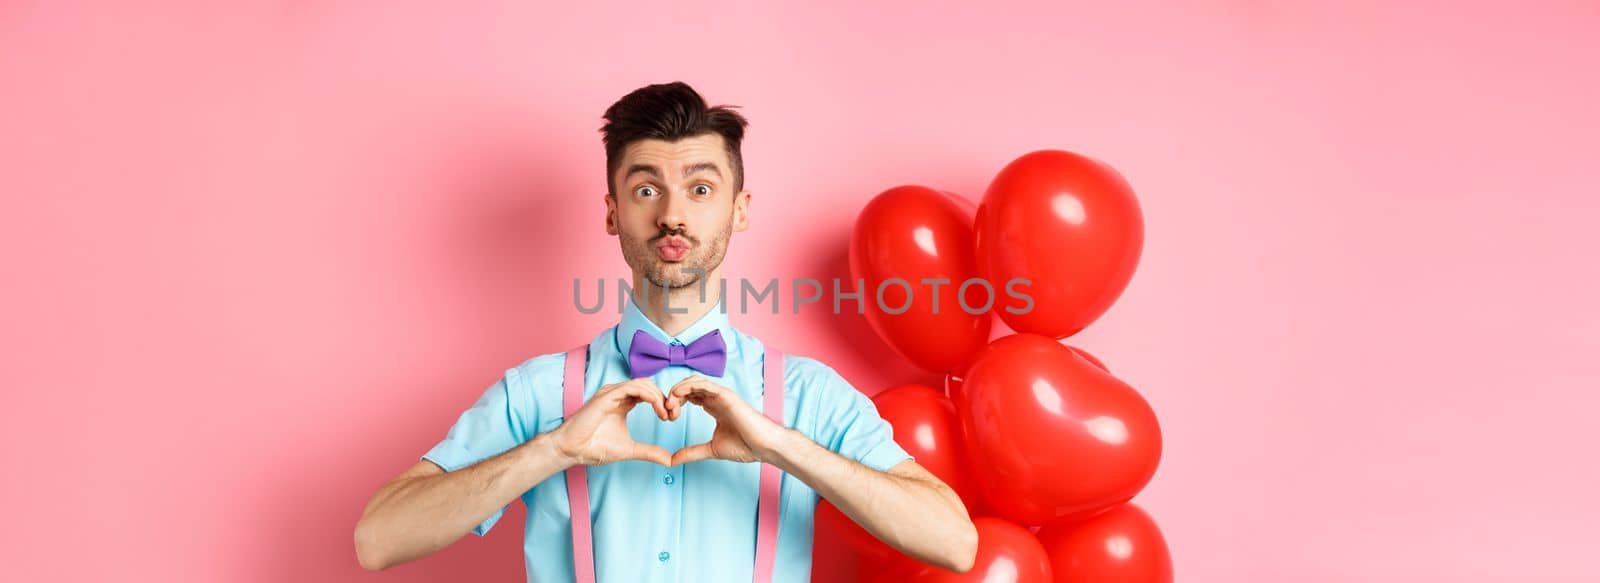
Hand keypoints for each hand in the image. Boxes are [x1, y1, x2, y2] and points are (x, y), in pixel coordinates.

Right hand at [552, 379, 672, 466]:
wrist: (572, 450)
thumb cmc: (594, 447)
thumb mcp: (629, 449)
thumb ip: (649, 452)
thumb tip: (669, 460)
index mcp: (623, 403)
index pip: (649, 394)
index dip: (663, 403)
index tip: (672, 418)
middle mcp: (618, 395)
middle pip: (649, 386)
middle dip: (664, 398)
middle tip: (673, 415)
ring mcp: (612, 393)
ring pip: (643, 383)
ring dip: (658, 396)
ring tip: (665, 413)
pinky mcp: (607, 395)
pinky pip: (633, 387)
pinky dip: (649, 395)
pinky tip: (657, 408)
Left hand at [665, 375, 788, 464]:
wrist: (763, 446)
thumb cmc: (745, 446)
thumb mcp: (710, 450)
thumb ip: (691, 452)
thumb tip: (672, 460)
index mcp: (713, 407)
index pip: (689, 396)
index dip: (675, 403)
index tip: (668, 418)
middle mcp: (716, 398)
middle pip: (688, 387)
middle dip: (673, 397)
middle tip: (666, 412)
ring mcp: (721, 395)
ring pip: (693, 382)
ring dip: (677, 390)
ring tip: (670, 405)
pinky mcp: (725, 394)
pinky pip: (703, 383)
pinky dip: (687, 386)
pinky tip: (678, 396)